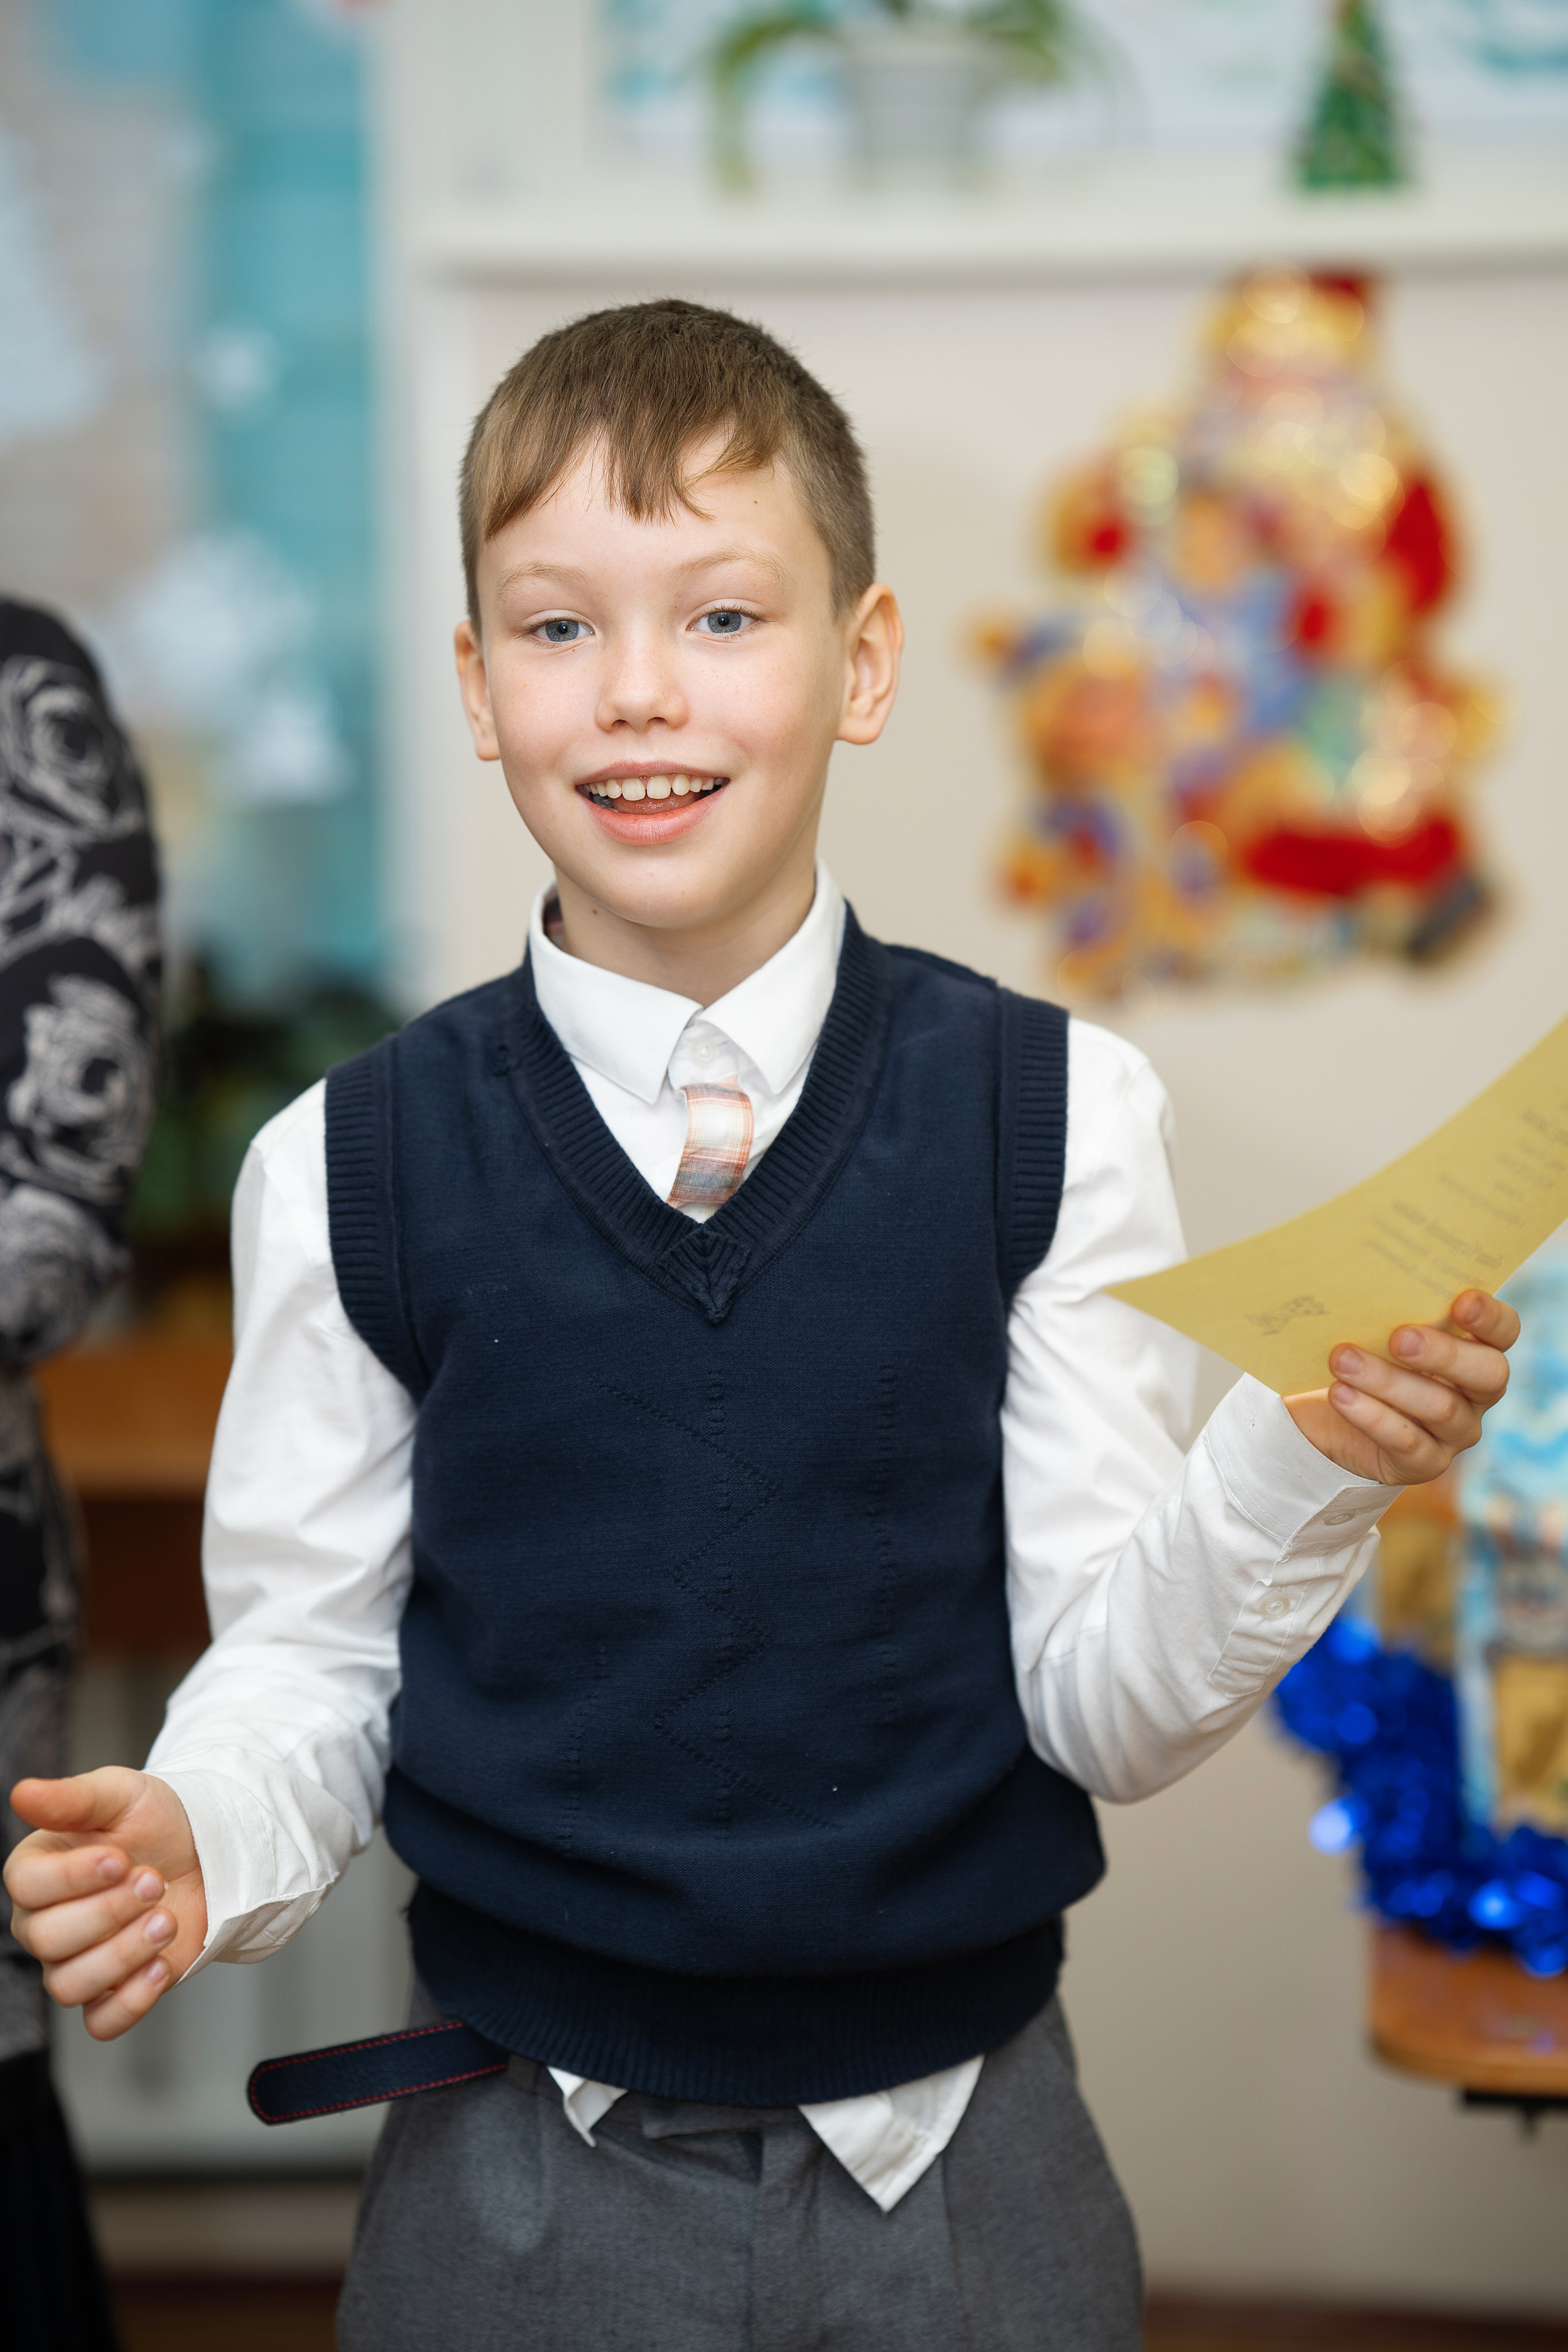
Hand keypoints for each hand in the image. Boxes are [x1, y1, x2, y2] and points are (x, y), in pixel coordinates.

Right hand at [5, 1769, 207, 2040]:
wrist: (205, 1851)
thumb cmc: (154, 1820)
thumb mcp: (119, 1794)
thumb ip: (71, 1798)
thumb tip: (21, 1793)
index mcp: (36, 1872)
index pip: (26, 1886)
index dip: (73, 1877)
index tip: (120, 1858)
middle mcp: (44, 1923)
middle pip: (47, 1939)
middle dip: (109, 1911)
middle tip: (153, 1880)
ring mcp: (76, 1962)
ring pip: (69, 1985)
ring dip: (124, 1954)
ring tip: (165, 1920)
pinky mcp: (113, 1992)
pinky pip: (101, 2023)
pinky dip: (131, 2001)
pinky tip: (161, 1966)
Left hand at [1285, 1288, 1518, 1486]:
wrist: (1329, 1412)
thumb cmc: (1363, 1353)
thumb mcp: (1376, 1327)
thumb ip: (1389, 1305)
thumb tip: (1365, 1269)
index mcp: (1476, 1349)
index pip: (1505, 1332)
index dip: (1491, 1318)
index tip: (1461, 1301)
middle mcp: (1477, 1393)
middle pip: (1488, 1374)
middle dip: (1444, 1353)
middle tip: (1400, 1337)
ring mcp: (1456, 1432)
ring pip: (1440, 1408)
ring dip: (1389, 1381)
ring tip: (1343, 1360)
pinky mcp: (1424, 1463)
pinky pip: (1407, 1441)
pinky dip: (1371, 1416)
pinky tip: (1340, 1394)